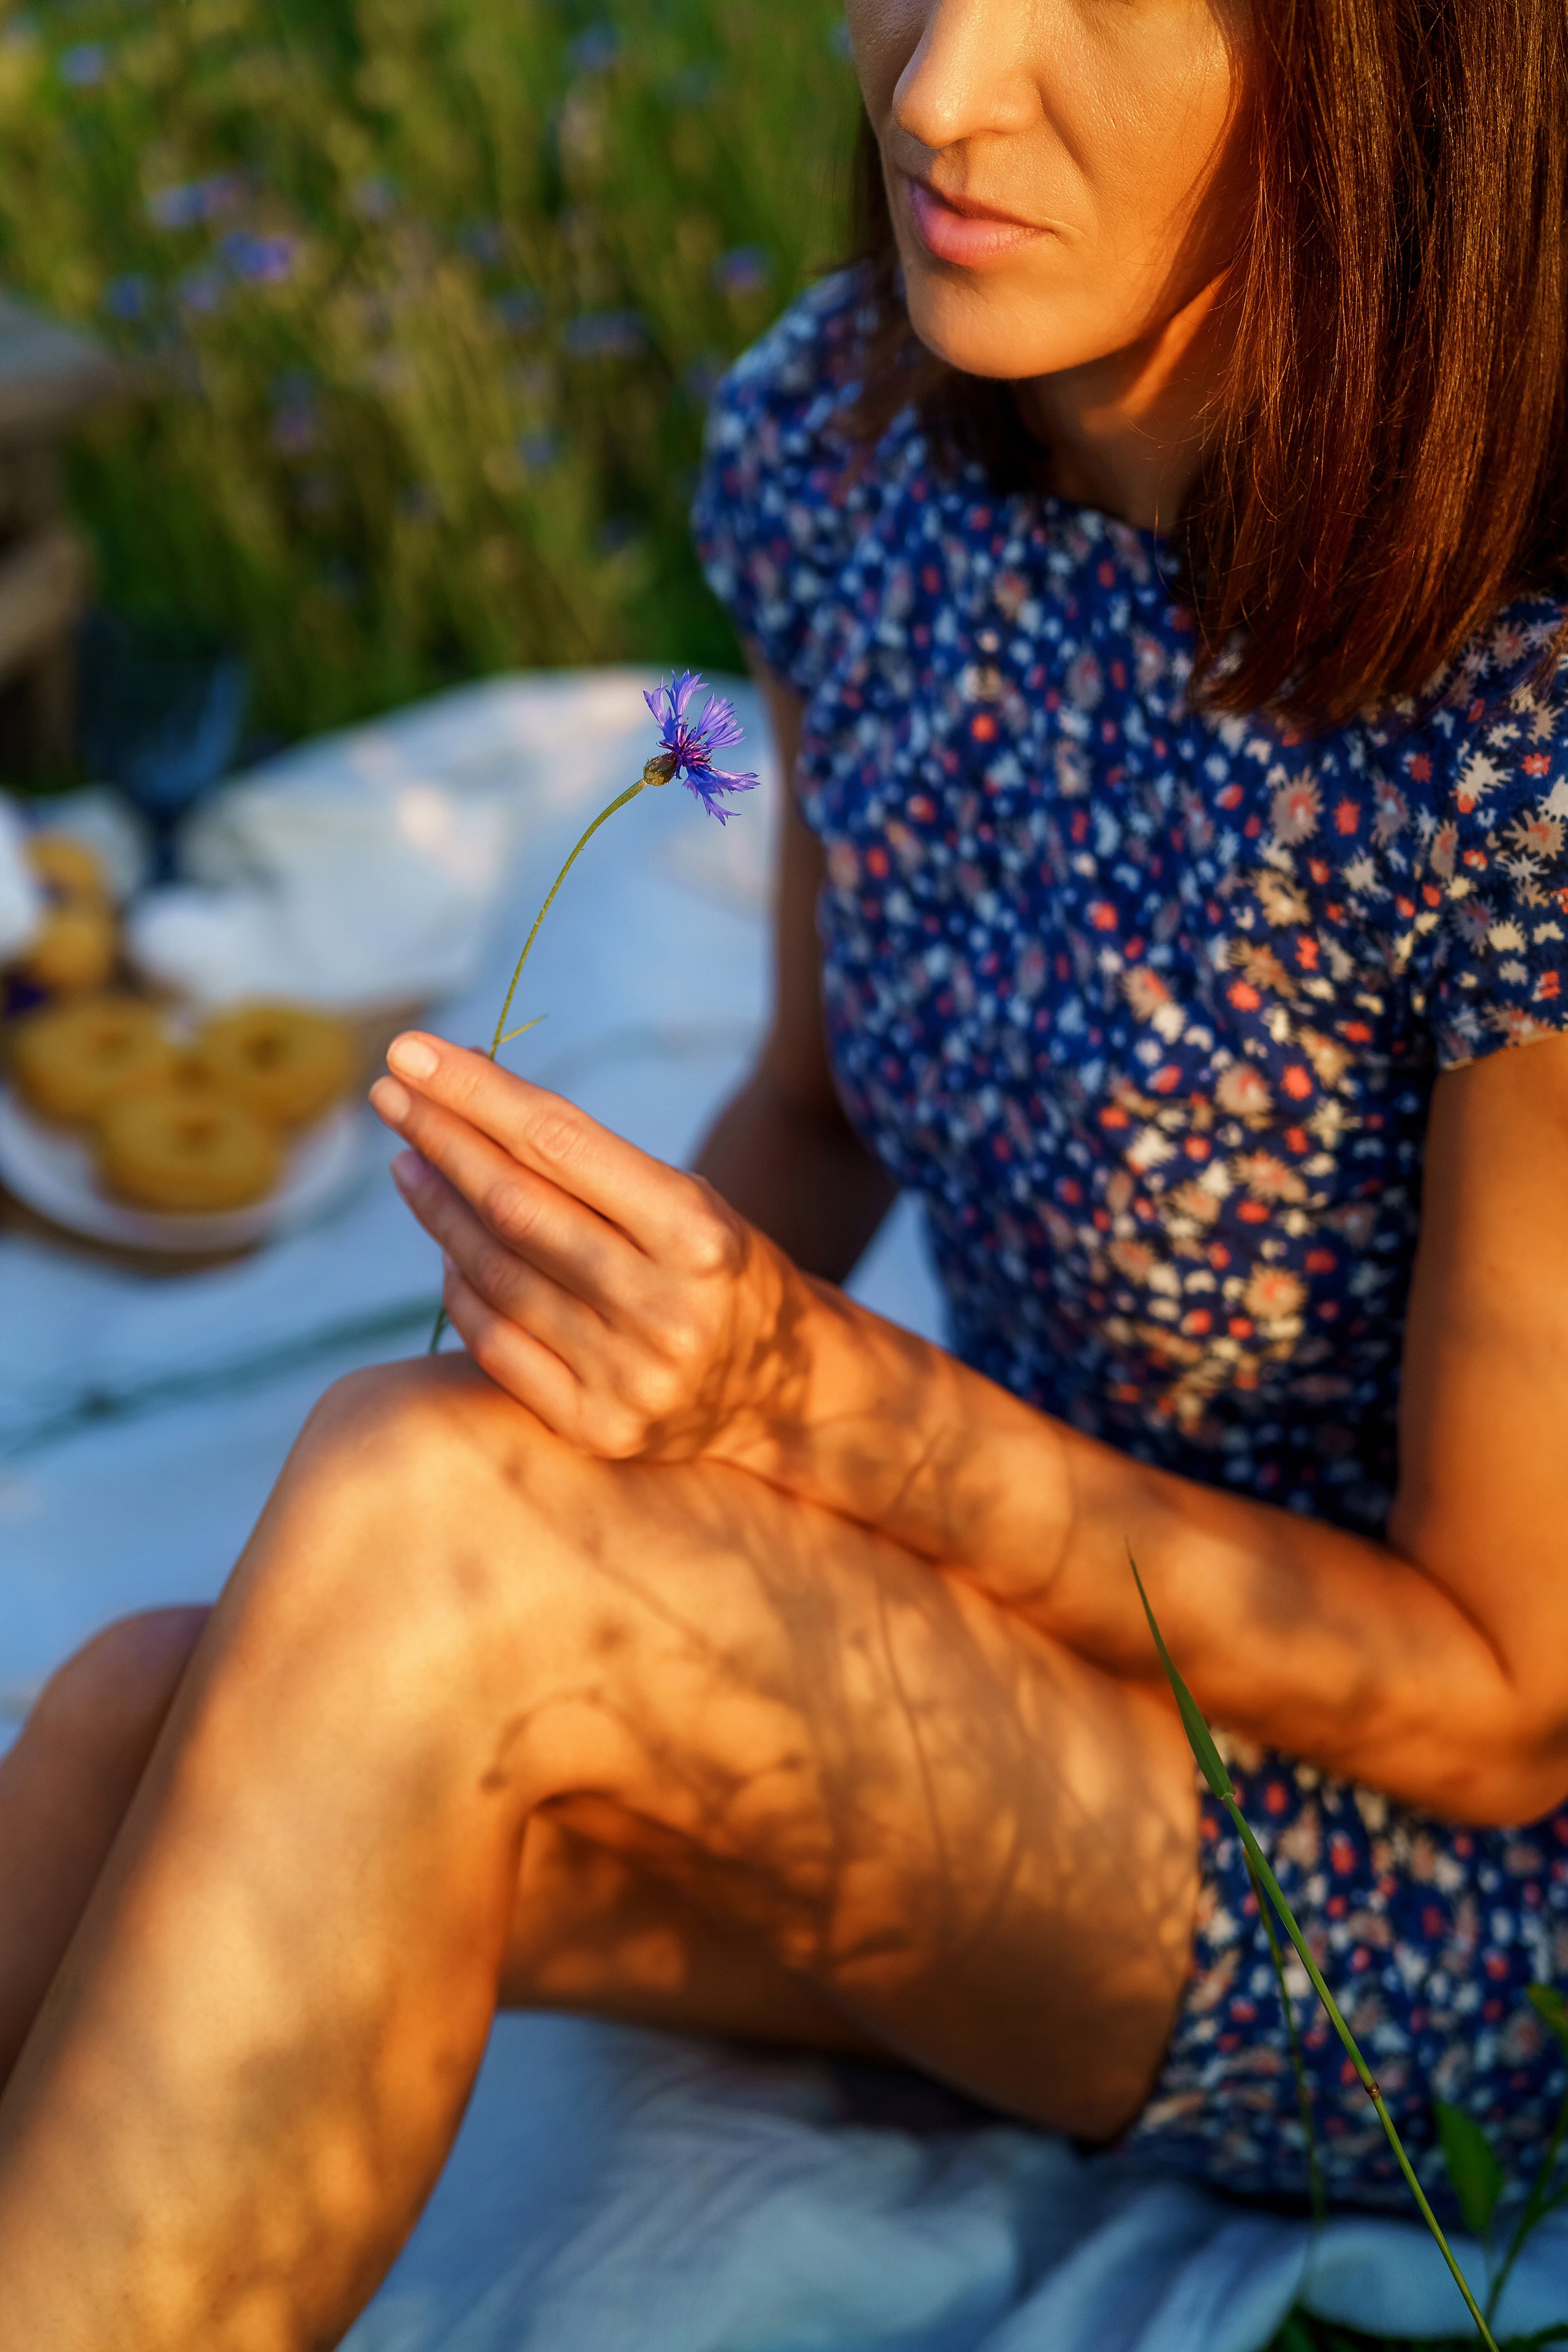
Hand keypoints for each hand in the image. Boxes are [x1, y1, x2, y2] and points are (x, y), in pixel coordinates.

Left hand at [369, 1033, 785, 1463]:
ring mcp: (627, 1376)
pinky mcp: (596, 1427)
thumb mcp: (686, 1201)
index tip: (410, 1052)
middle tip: (389, 1092)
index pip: (559, 1143)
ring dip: (438, 1208)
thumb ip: (587, 1161)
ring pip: (496, 1273)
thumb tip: (465, 1089)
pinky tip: (443, 1246)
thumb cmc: (721, 1270)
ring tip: (407, 1159)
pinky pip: (497, 1344)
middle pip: (516, 1206)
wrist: (787, 1389)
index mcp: (698, 1234)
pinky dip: (461, 1287)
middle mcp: (663, 1308)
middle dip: (441, 1139)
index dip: (475, 1093)